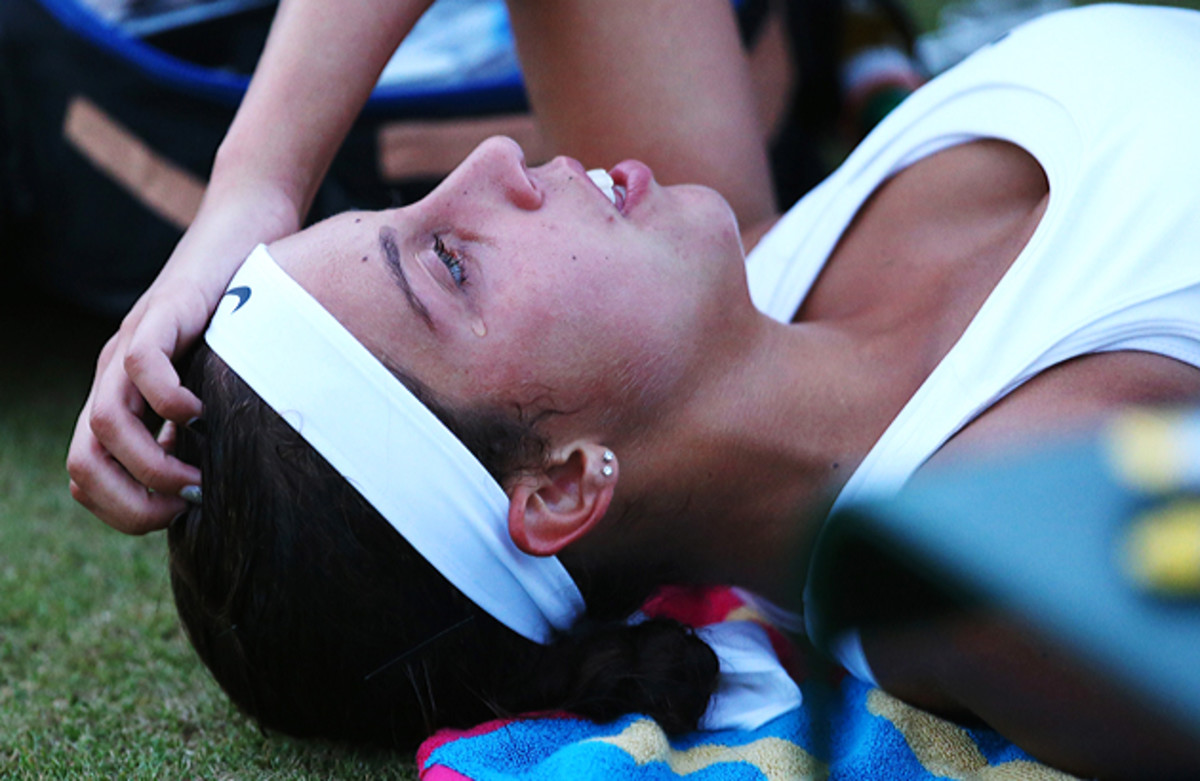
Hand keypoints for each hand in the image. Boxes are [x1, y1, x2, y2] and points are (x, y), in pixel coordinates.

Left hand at [67, 184, 298, 532]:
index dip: (123, 509)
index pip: (88, 474)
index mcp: (124, 396)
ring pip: (104, 422)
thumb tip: (211, 487)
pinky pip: (142, 364)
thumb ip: (202, 425)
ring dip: (148, 465)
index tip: (177, 515)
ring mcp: (134, 341)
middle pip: (83, 461)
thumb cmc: (245, 308)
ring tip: (196, 474)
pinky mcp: (165, 311)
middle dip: (127, 502)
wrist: (249, 226)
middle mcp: (116, 374)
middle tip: (182, 506)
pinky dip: (165, 400)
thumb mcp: (218, 380)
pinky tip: (200, 411)